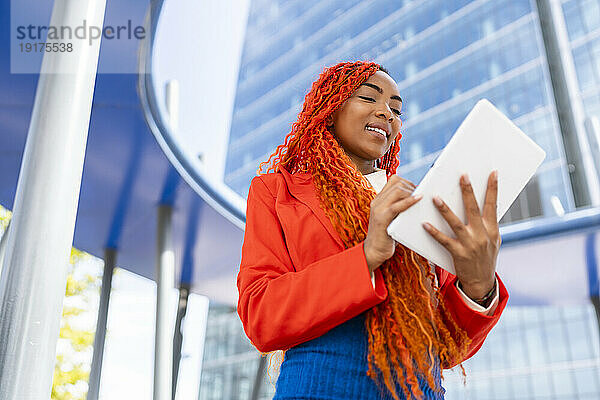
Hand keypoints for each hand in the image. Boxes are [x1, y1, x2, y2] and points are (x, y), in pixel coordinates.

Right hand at [364, 175, 421, 272]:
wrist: (374, 251)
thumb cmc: (386, 236)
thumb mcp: (392, 217)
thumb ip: (399, 207)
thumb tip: (417, 197)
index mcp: (379, 200)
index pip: (393, 180)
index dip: (408, 181)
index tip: (417, 189)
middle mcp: (377, 202)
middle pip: (396, 183)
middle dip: (412, 186)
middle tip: (422, 194)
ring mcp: (378, 210)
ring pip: (397, 191)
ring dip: (412, 192)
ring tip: (421, 198)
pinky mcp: (381, 219)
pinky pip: (396, 206)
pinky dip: (409, 201)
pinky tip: (418, 199)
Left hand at [422, 172, 500, 299]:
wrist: (481, 281)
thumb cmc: (485, 256)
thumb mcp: (493, 239)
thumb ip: (488, 223)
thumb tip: (484, 203)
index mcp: (492, 229)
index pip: (493, 205)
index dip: (493, 189)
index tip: (492, 173)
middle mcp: (482, 235)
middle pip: (474, 209)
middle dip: (468, 192)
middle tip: (462, 176)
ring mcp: (470, 244)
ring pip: (456, 223)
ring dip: (445, 210)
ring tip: (436, 198)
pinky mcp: (458, 253)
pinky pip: (444, 241)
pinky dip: (434, 232)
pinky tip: (425, 224)